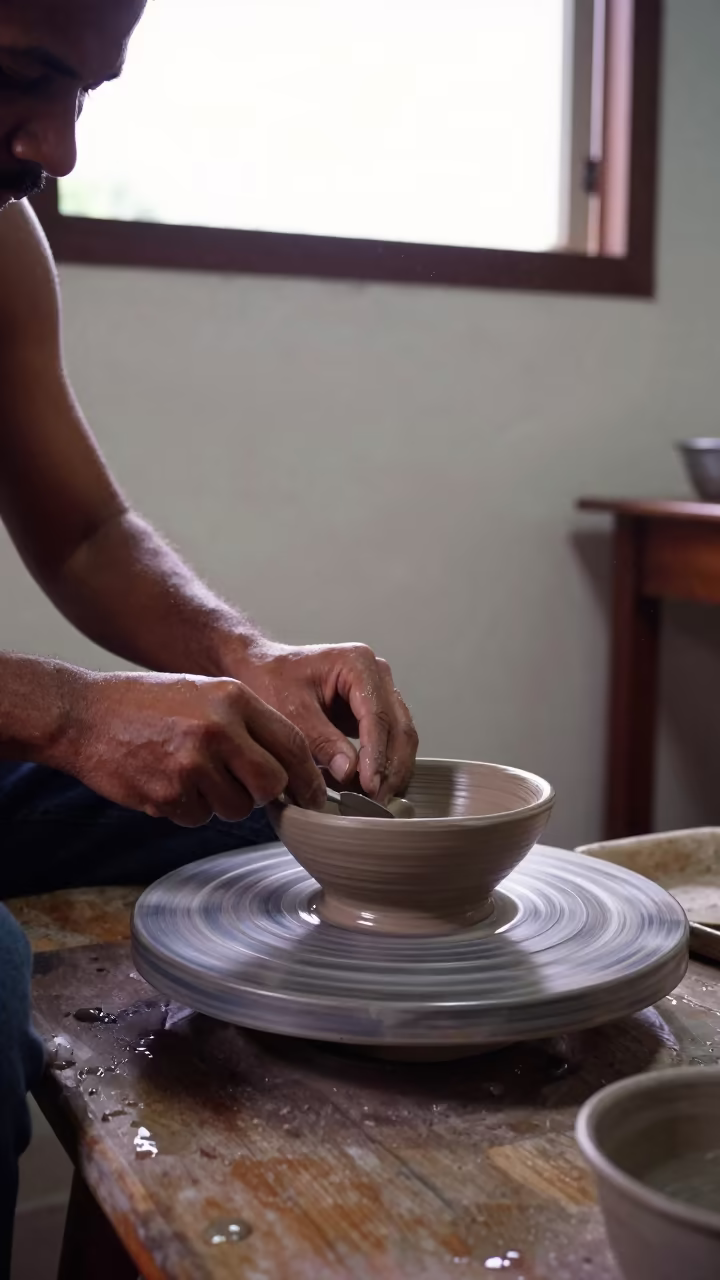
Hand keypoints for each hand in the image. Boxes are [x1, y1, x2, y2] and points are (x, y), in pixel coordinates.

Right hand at [63, 671, 325, 825]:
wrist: (83, 715)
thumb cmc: (148, 704)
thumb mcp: (206, 694)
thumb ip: (248, 724)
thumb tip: (291, 768)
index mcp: (234, 698)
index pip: (292, 745)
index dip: (306, 777)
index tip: (312, 796)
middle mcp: (218, 729)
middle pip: (271, 785)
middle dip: (264, 796)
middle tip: (244, 789)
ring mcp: (192, 763)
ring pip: (236, 807)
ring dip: (220, 802)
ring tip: (190, 773)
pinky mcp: (168, 794)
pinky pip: (199, 818)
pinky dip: (188, 809)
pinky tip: (166, 782)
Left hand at [233, 641, 418, 800]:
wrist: (259, 668)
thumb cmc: (270, 680)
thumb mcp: (291, 711)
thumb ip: (321, 741)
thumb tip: (350, 773)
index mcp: (358, 663)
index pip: (378, 717)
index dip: (377, 756)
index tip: (370, 786)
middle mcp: (376, 674)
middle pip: (399, 728)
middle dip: (391, 768)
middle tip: (377, 801)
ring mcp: (378, 692)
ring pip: (400, 737)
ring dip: (391, 771)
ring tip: (373, 800)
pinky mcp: (372, 711)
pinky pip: (388, 741)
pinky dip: (381, 766)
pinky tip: (365, 788)